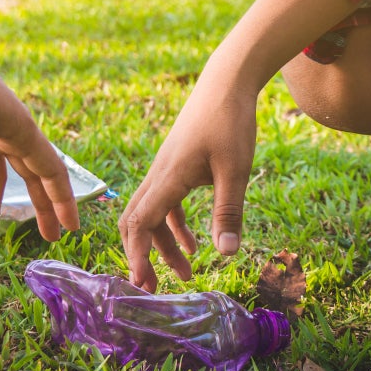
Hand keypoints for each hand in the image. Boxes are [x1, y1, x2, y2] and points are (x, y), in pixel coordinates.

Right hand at [118, 68, 257, 291]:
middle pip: (136, 221)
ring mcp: (166, 170)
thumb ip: (229, 212)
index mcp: (168, 177)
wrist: (226, 82)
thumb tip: (226, 254)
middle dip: (141, 256)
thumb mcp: (234, 170)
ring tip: (187, 273)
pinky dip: (174, 227)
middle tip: (152, 289)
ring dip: (162, 245)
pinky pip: (165, 203)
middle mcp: (159, 174)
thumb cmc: (230, 121)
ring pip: (151, 214)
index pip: (140, 223)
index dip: (137, 255)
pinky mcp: (176, 166)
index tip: (142, 283)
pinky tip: (196, 244)